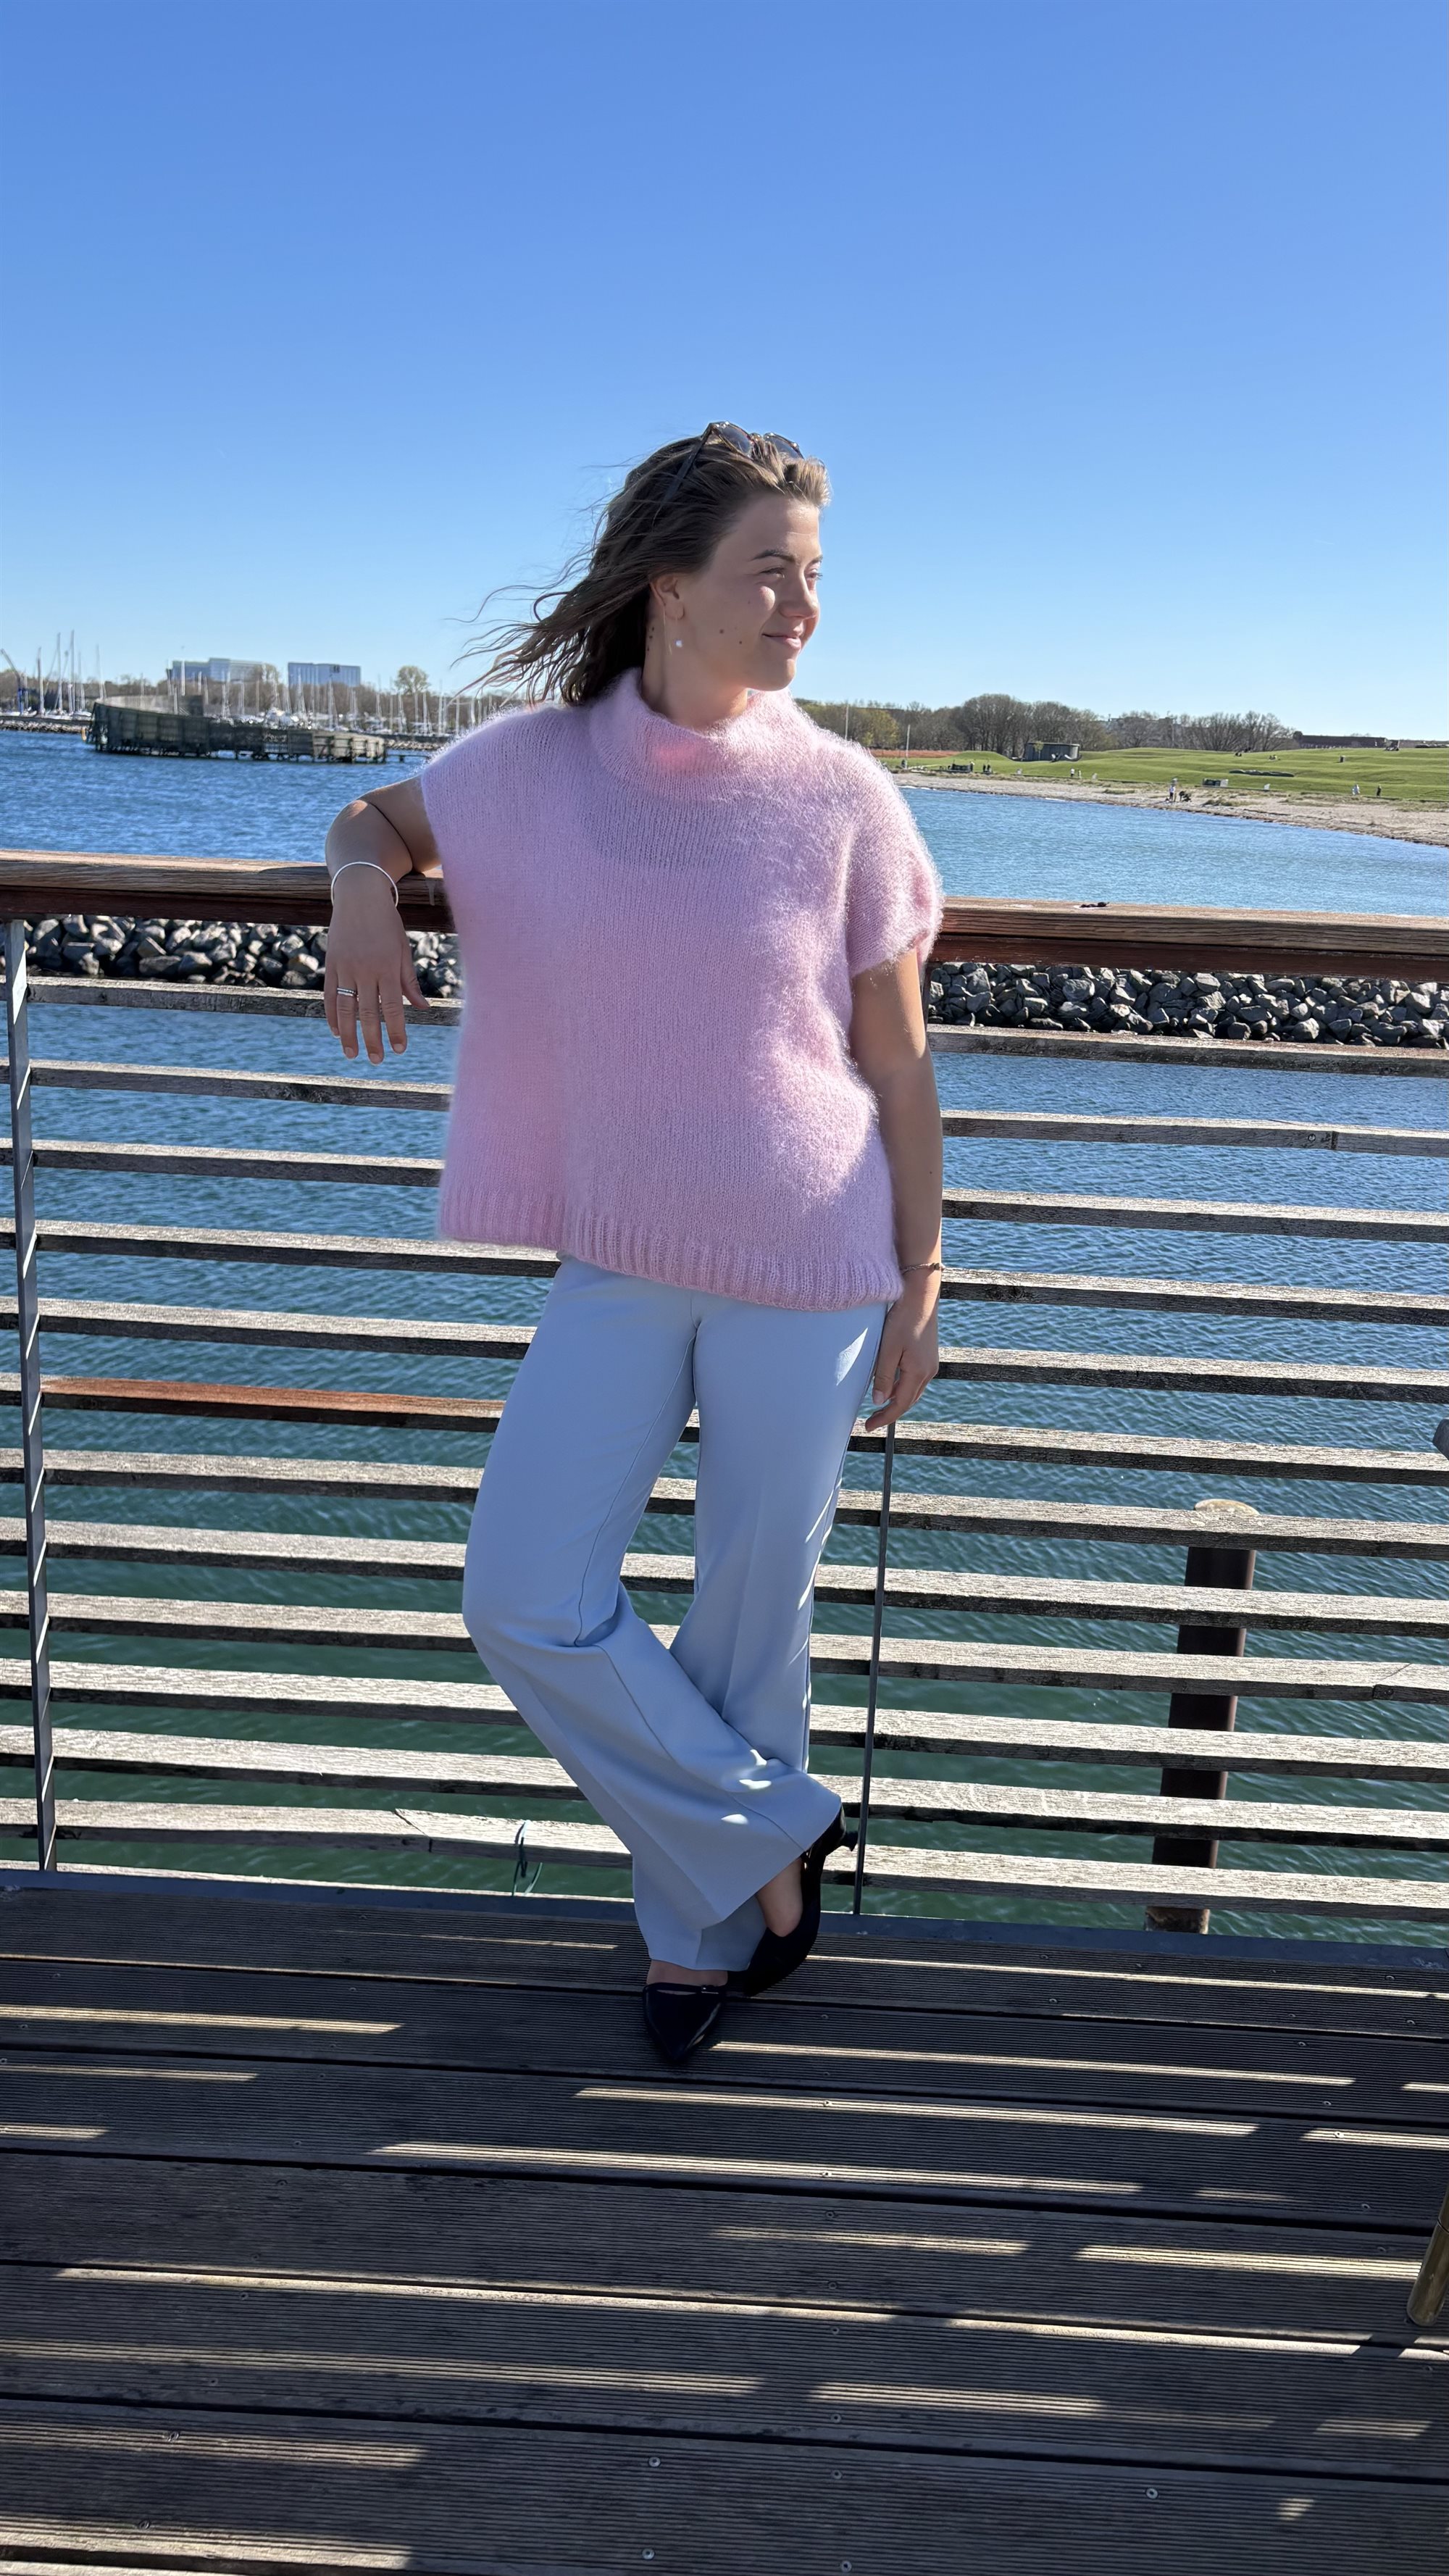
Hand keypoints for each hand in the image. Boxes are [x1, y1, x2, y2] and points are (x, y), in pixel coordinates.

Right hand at [324, 873, 425, 1063]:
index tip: (400, 1049)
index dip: (396, 1030)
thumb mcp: (403, 950)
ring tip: (351, 1054)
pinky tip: (336, 1031)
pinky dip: (331, 1015)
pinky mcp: (332, 963)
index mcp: (388, 967)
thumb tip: (423, 1009)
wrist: (360, 895)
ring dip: (348, 1033)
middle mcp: (366, 969)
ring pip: (345, 1007)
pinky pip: (329, 994)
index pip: (393, 1007)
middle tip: (377, 1060)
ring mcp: (345, 967)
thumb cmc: (387, 923)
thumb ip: (409, 981)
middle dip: (372, 1039)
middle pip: (368, 1012)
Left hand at [864, 1278, 938, 1430]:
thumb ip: (883, 1376)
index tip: (868, 1426)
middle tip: (872, 1419)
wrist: (921, 1296)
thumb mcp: (888, 1349)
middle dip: (890, 1411)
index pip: (900, 1404)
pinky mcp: (928, 1355)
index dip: (884, 1418)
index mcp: (918, 1372)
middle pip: (908, 1400)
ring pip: (912, 1390)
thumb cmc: (903, 1319)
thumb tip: (879, 1401)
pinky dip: (901, 1385)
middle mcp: (928, 1371)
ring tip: (878, 1402)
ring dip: (896, 1398)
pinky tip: (890, 1381)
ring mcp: (931, 1363)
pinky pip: (915, 1378)